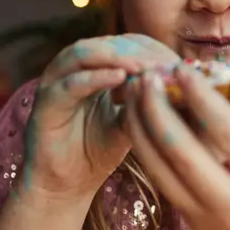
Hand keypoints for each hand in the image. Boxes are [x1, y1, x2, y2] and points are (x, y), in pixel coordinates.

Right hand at [19, 34, 180, 201]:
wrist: (64, 186)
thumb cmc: (97, 151)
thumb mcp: (130, 123)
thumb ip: (147, 102)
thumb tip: (183, 87)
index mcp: (95, 68)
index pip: (127, 44)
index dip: (154, 50)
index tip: (180, 64)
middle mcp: (73, 68)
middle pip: (108, 43)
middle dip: (140, 52)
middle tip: (167, 65)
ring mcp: (56, 81)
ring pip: (85, 53)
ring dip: (119, 57)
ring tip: (147, 68)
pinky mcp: (45, 102)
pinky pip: (71, 83)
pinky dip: (96, 77)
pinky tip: (121, 79)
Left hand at [123, 57, 229, 229]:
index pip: (227, 133)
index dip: (202, 98)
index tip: (182, 67)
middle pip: (183, 151)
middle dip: (158, 110)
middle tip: (146, 74)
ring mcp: (205, 214)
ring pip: (160, 168)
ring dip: (140, 127)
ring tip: (132, 92)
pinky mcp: (188, 220)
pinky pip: (159, 181)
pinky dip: (144, 149)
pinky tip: (136, 121)